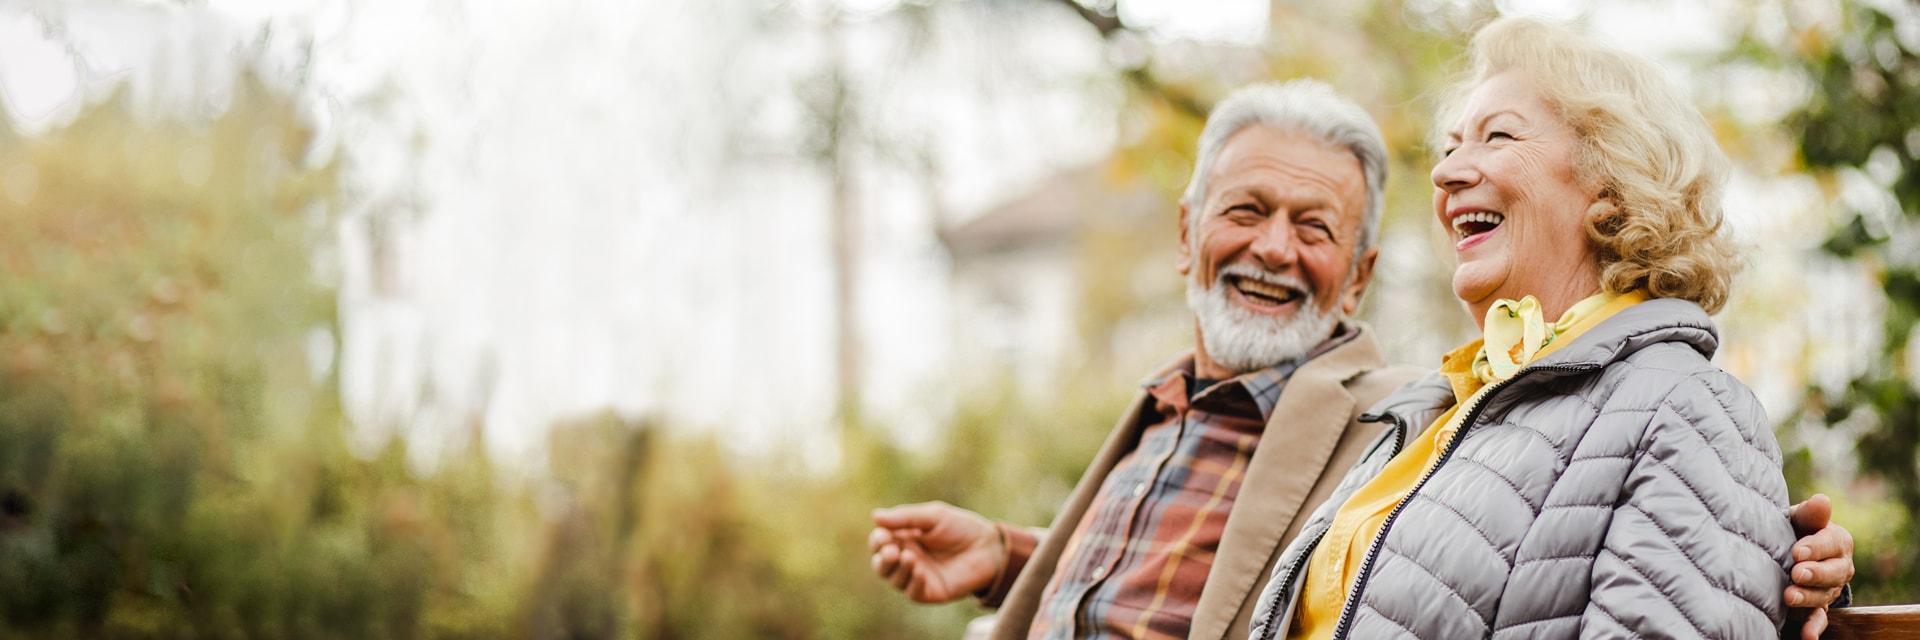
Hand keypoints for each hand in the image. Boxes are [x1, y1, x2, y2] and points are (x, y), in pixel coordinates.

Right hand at [868, 501, 1004, 602]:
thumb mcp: (934, 516)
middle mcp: (907, 559)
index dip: (878, 540)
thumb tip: (875, 516)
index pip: (880, 543)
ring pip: (894, 580)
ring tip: (909, 557)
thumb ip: (906, 517)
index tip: (884, 536)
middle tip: (891, 550)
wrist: (989, 547)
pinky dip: (913, 582)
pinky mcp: (931, 592)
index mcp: (904, 538)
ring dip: (897, 569)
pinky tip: (920, 571)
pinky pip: (913, 592)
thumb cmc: (961, 527)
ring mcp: (918, 577)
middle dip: (882, 559)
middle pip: (881, 565)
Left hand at [1783, 494, 1854, 639]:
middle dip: (1814, 574)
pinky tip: (1806, 636)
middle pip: (1833, 572)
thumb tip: (1822, 501)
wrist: (1787, 550)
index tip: (1797, 551)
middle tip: (1796, 573)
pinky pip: (1818, 619)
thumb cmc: (1794, 529)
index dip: (1816, 548)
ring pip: (1823, 595)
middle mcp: (1839, 567)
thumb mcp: (1800, 518)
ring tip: (1789, 597)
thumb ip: (1810, 513)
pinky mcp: (1818, 607)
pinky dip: (1813, 628)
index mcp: (1838, 541)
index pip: (1832, 543)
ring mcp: (1829, 588)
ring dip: (1808, 598)